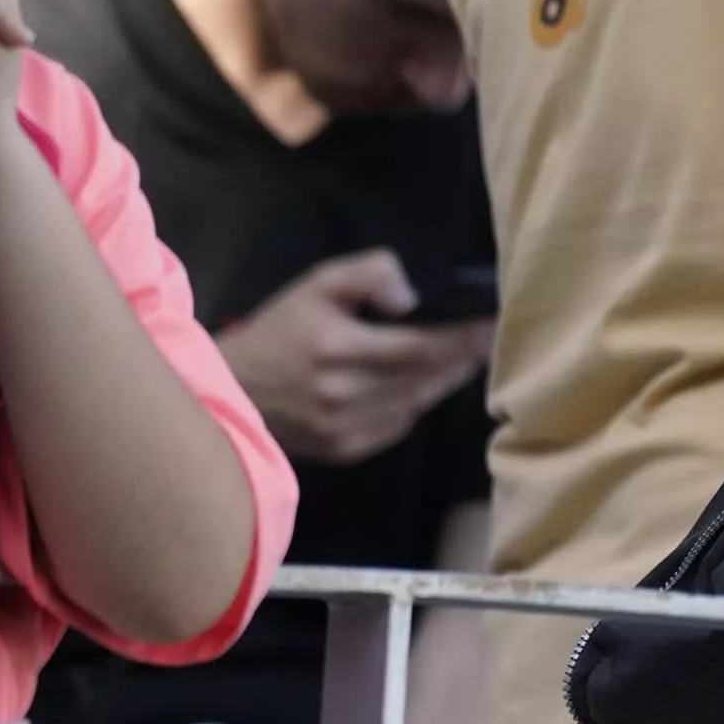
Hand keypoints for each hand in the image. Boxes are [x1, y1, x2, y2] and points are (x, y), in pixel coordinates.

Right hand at [213, 252, 495, 466]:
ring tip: (464, 355)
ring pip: (420, 401)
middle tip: (487, 336)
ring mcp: (348, 427)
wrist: (231, 391)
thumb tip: (412, 298)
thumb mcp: (318, 285)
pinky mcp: (348, 449)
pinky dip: (418, 401)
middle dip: (464, 355)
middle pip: (428, 375)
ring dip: (446, 378)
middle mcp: (347, 394)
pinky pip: (402, 423)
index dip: (465, 336)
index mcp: (339, 349)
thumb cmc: (280, 331)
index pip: (423, 345)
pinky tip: (423, 382)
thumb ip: (369, 275)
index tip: (492, 320)